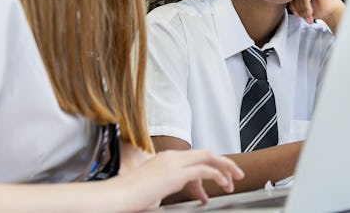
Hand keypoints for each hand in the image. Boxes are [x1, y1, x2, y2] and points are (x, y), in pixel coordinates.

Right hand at [114, 149, 243, 210]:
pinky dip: (218, 175)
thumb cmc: (127, 197)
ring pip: (209, 157)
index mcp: (165, 159)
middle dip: (223, 163)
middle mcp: (171, 157)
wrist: (114, 198)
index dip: (206, 173)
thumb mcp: (152, 190)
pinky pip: (205, 169)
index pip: (193, 159)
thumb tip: (172, 194)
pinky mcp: (176, 173)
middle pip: (206, 153)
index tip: (206, 193)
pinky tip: (223, 183)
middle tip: (235, 176)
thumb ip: (166, 188)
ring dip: (225, 168)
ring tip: (234, 181)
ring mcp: (174, 163)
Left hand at [288, 0, 344, 33]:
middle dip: (298, 6)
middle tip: (302, 16)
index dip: (292, 4)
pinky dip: (306, 3)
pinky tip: (310, 11)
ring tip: (307, 15)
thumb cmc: (319, 7)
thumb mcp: (300, 2)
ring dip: (302, 6)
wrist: (332, 12)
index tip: (296, 14)